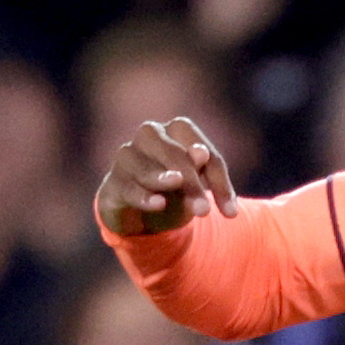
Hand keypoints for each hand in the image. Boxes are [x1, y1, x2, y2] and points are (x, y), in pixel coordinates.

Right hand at [97, 116, 240, 236]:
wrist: (144, 213)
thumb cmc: (177, 191)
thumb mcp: (197, 184)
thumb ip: (204, 171)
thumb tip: (202, 153)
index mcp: (176, 131)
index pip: (201, 149)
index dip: (218, 178)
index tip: (230, 212)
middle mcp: (149, 136)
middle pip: (173, 154)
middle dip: (192, 182)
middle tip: (205, 210)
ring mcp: (127, 157)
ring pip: (145, 167)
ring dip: (165, 184)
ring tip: (176, 193)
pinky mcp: (113, 183)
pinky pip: (127, 186)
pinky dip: (143, 196)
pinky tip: (158, 203)